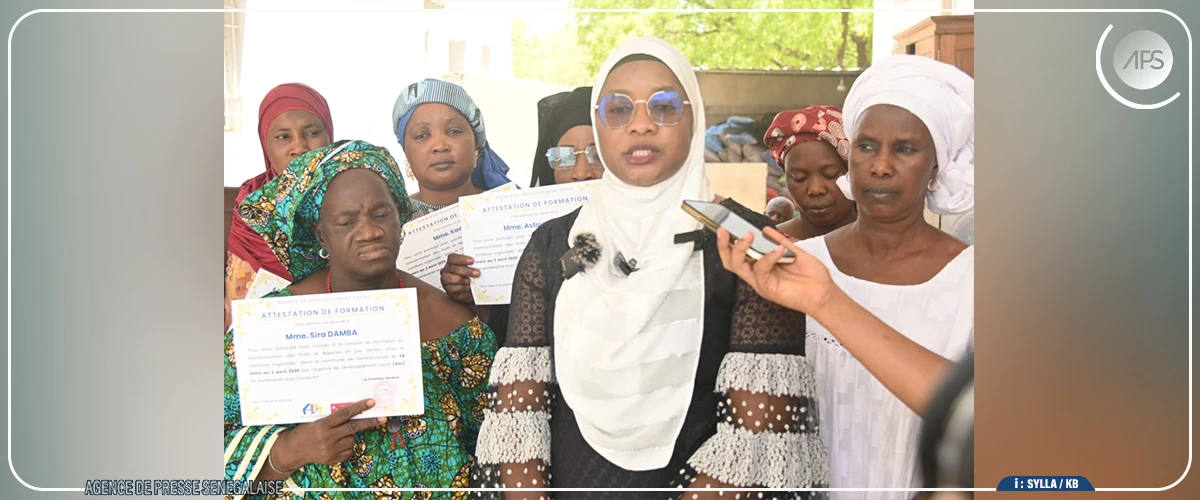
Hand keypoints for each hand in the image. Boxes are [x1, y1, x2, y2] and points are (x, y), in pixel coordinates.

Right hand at [273, 399, 384, 467]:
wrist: (293, 450)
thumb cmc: (306, 431)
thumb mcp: (317, 421)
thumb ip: (333, 419)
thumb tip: (354, 412)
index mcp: (323, 425)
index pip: (345, 414)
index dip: (359, 407)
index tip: (371, 402)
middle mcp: (328, 437)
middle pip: (353, 428)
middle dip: (369, 422)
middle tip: (382, 418)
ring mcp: (331, 449)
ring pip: (352, 440)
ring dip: (350, 436)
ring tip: (337, 436)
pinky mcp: (332, 459)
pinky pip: (348, 451)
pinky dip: (346, 447)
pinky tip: (335, 445)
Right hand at [440, 253, 479, 303]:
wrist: (471, 291)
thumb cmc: (471, 276)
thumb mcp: (473, 269)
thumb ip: (475, 265)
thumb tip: (483, 263)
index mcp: (452, 262)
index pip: (453, 257)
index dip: (461, 259)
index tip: (472, 261)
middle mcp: (447, 270)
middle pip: (453, 268)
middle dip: (466, 270)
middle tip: (477, 273)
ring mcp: (446, 280)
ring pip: (450, 278)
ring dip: (462, 280)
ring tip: (471, 281)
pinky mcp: (448, 290)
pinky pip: (451, 288)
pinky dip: (461, 288)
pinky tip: (468, 287)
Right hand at [715, 226, 836, 314]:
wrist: (825, 294)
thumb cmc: (812, 277)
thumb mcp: (794, 252)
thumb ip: (779, 241)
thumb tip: (765, 230)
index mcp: (761, 266)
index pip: (737, 255)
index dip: (728, 242)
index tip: (726, 227)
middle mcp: (757, 275)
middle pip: (731, 262)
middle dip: (724, 245)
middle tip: (725, 230)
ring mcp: (761, 282)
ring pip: (739, 266)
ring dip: (741, 249)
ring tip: (748, 235)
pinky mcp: (768, 289)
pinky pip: (761, 270)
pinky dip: (768, 257)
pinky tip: (778, 250)